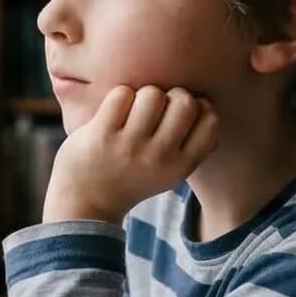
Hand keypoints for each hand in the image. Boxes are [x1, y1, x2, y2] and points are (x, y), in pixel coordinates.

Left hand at [44, 85, 218, 223]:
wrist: (85, 203)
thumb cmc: (132, 177)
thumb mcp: (170, 172)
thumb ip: (191, 147)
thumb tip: (208, 109)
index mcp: (181, 166)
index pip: (210, 120)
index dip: (199, 106)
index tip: (180, 112)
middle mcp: (159, 157)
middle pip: (184, 101)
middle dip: (171, 95)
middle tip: (155, 108)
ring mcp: (129, 146)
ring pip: (152, 94)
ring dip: (142, 95)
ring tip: (133, 111)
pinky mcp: (102, 135)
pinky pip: (122, 95)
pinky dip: (119, 97)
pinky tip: (113, 112)